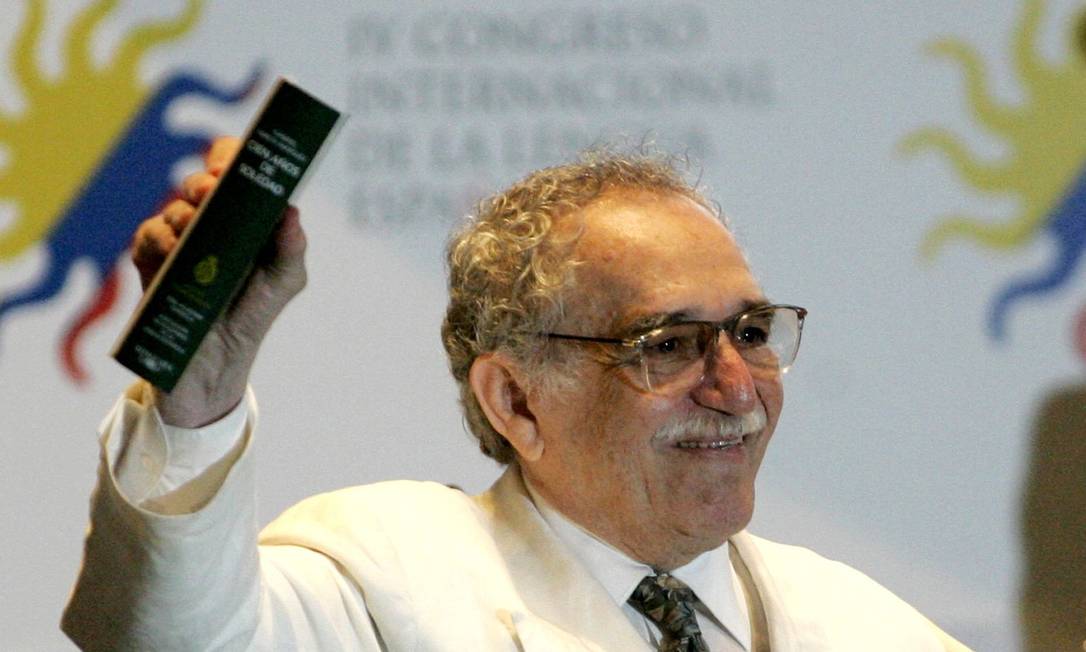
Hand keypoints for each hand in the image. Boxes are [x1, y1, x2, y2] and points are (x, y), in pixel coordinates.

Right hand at [131, 136, 307, 426]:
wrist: (216, 361)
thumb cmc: (253, 311)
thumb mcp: (285, 280)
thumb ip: (291, 246)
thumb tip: (290, 208)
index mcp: (242, 215)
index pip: (232, 169)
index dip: (231, 159)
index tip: (233, 168)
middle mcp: (209, 221)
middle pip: (200, 183)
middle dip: (206, 184)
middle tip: (213, 193)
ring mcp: (178, 239)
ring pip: (175, 209)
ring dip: (185, 214)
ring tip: (195, 230)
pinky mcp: (152, 262)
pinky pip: (148, 236)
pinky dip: (160, 238)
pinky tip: (173, 250)